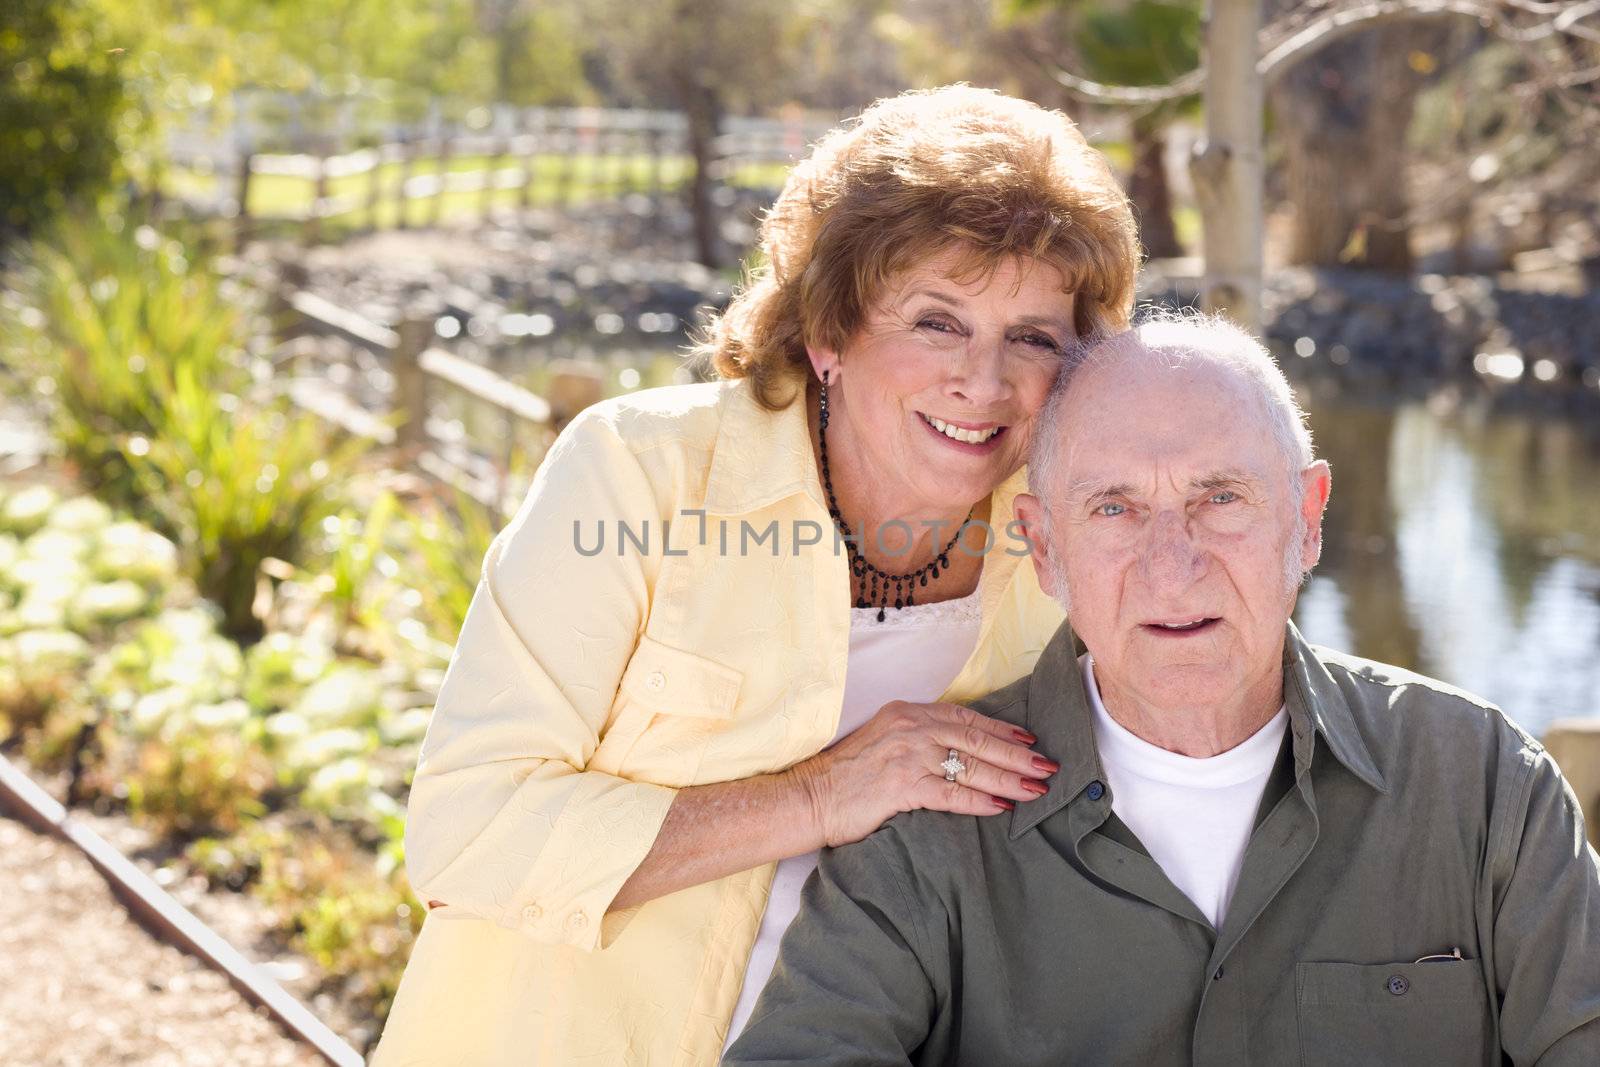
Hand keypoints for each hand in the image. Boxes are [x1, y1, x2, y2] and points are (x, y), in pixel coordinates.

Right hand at [787, 700, 1058, 848]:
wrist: (810, 796)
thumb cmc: (847, 776)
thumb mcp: (884, 741)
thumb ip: (918, 739)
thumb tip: (959, 751)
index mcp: (907, 713)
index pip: (965, 718)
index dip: (1001, 729)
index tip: (1028, 739)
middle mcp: (911, 728)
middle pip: (976, 739)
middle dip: (1016, 754)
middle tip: (1047, 765)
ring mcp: (907, 755)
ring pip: (971, 765)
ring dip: (1009, 778)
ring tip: (1036, 788)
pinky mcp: (902, 786)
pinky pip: (952, 793)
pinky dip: (981, 799)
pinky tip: (1002, 806)